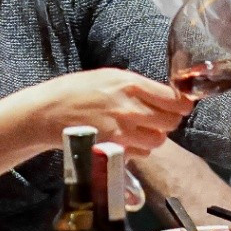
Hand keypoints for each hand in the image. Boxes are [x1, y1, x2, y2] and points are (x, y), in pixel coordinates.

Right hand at [18, 69, 192, 153]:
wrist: (47, 112)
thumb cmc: (76, 91)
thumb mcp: (109, 77)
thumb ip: (138, 87)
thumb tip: (166, 96)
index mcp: (130, 84)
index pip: (174, 100)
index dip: (182, 105)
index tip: (181, 106)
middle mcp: (130, 107)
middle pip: (171, 122)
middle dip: (168, 121)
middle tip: (159, 119)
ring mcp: (122, 131)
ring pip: (158, 141)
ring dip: (153, 137)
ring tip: (139, 131)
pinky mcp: (114, 149)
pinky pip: (141, 153)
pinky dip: (138, 149)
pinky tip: (125, 140)